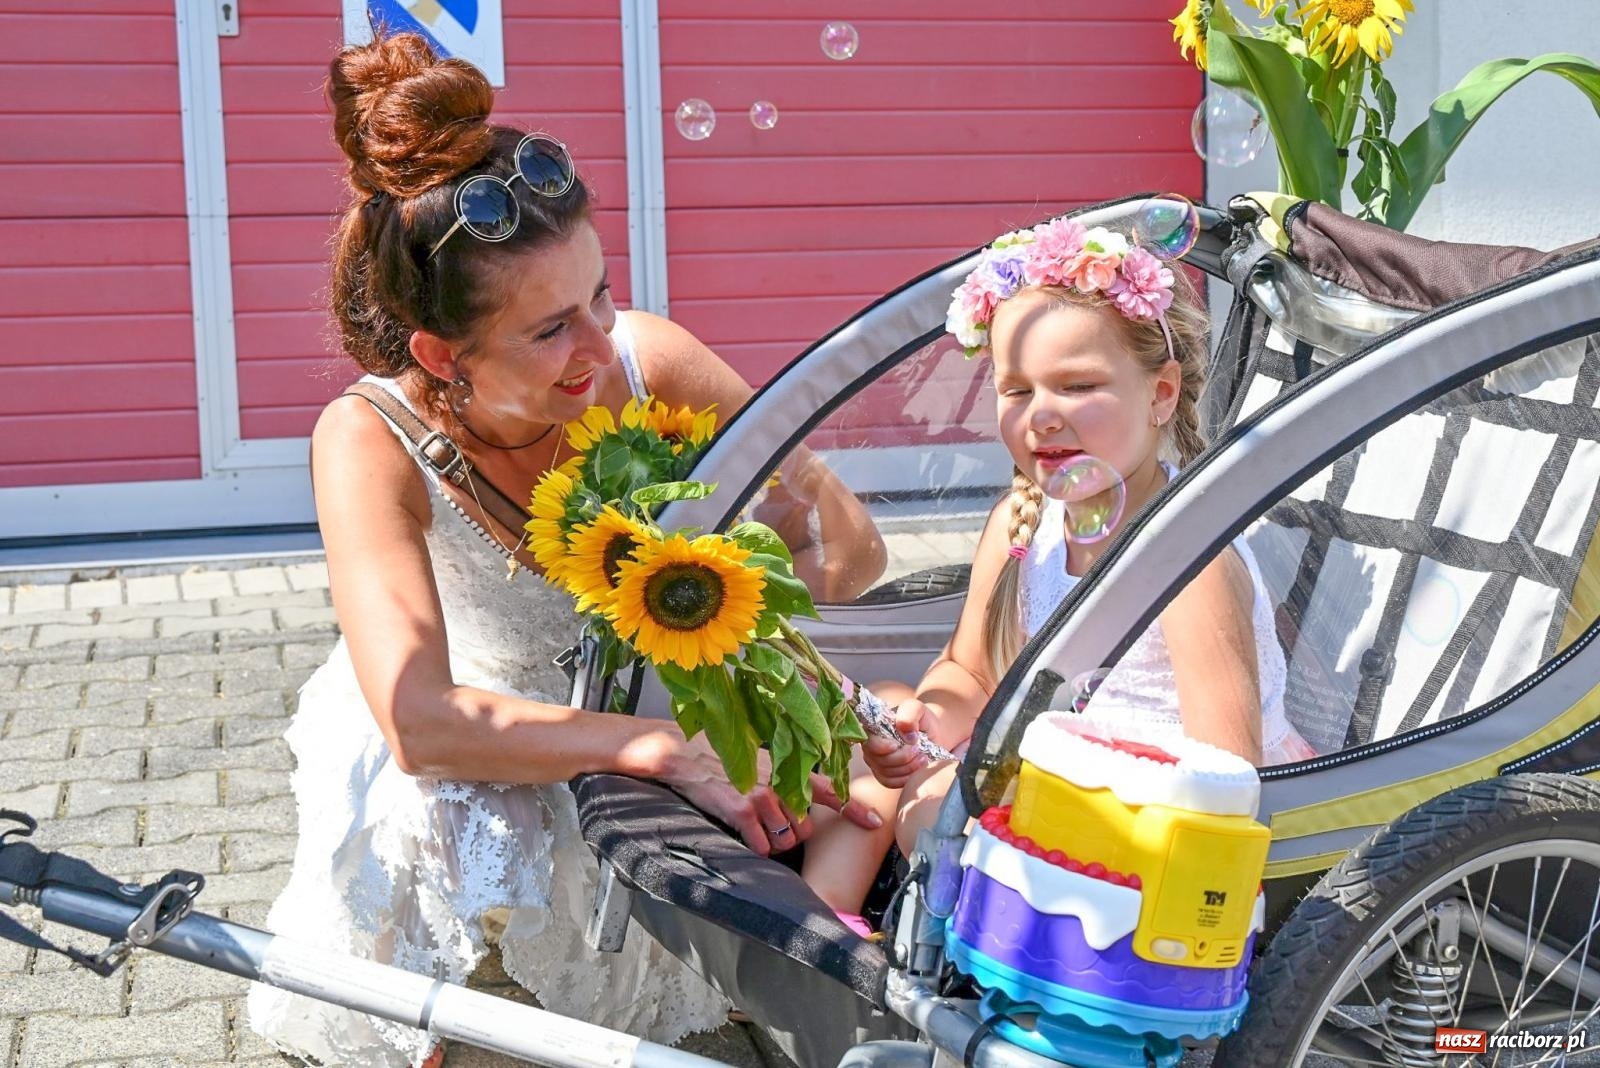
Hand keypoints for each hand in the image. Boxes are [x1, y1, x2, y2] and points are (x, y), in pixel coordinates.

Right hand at [659, 738, 881, 856]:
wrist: (692, 758)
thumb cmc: (731, 763)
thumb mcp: (766, 764)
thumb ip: (790, 780)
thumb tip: (810, 802)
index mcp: (790, 772)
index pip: (832, 792)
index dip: (855, 810)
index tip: (875, 824)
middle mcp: (782, 785)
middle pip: (806, 830)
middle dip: (792, 832)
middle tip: (772, 821)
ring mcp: (763, 799)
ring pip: (786, 842)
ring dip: (774, 842)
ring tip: (757, 826)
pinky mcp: (742, 812)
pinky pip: (762, 847)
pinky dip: (755, 846)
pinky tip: (744, 831)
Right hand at [862, 698, 933, 788]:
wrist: (933, 734)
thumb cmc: (922, 719)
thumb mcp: (918, 709)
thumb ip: (909, 712)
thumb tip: (902, 728)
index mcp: (873, 727)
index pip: (868, 742)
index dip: (882, 747)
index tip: (898, 745)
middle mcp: (870, 746)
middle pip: (878, 760)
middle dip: (902, 758)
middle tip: (919, 750)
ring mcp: (876, 762)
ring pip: (885, 773)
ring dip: (908, 768)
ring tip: (923, 757)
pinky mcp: (884, 775)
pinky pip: (889, 783)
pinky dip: (905, 778)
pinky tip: (918, 769)